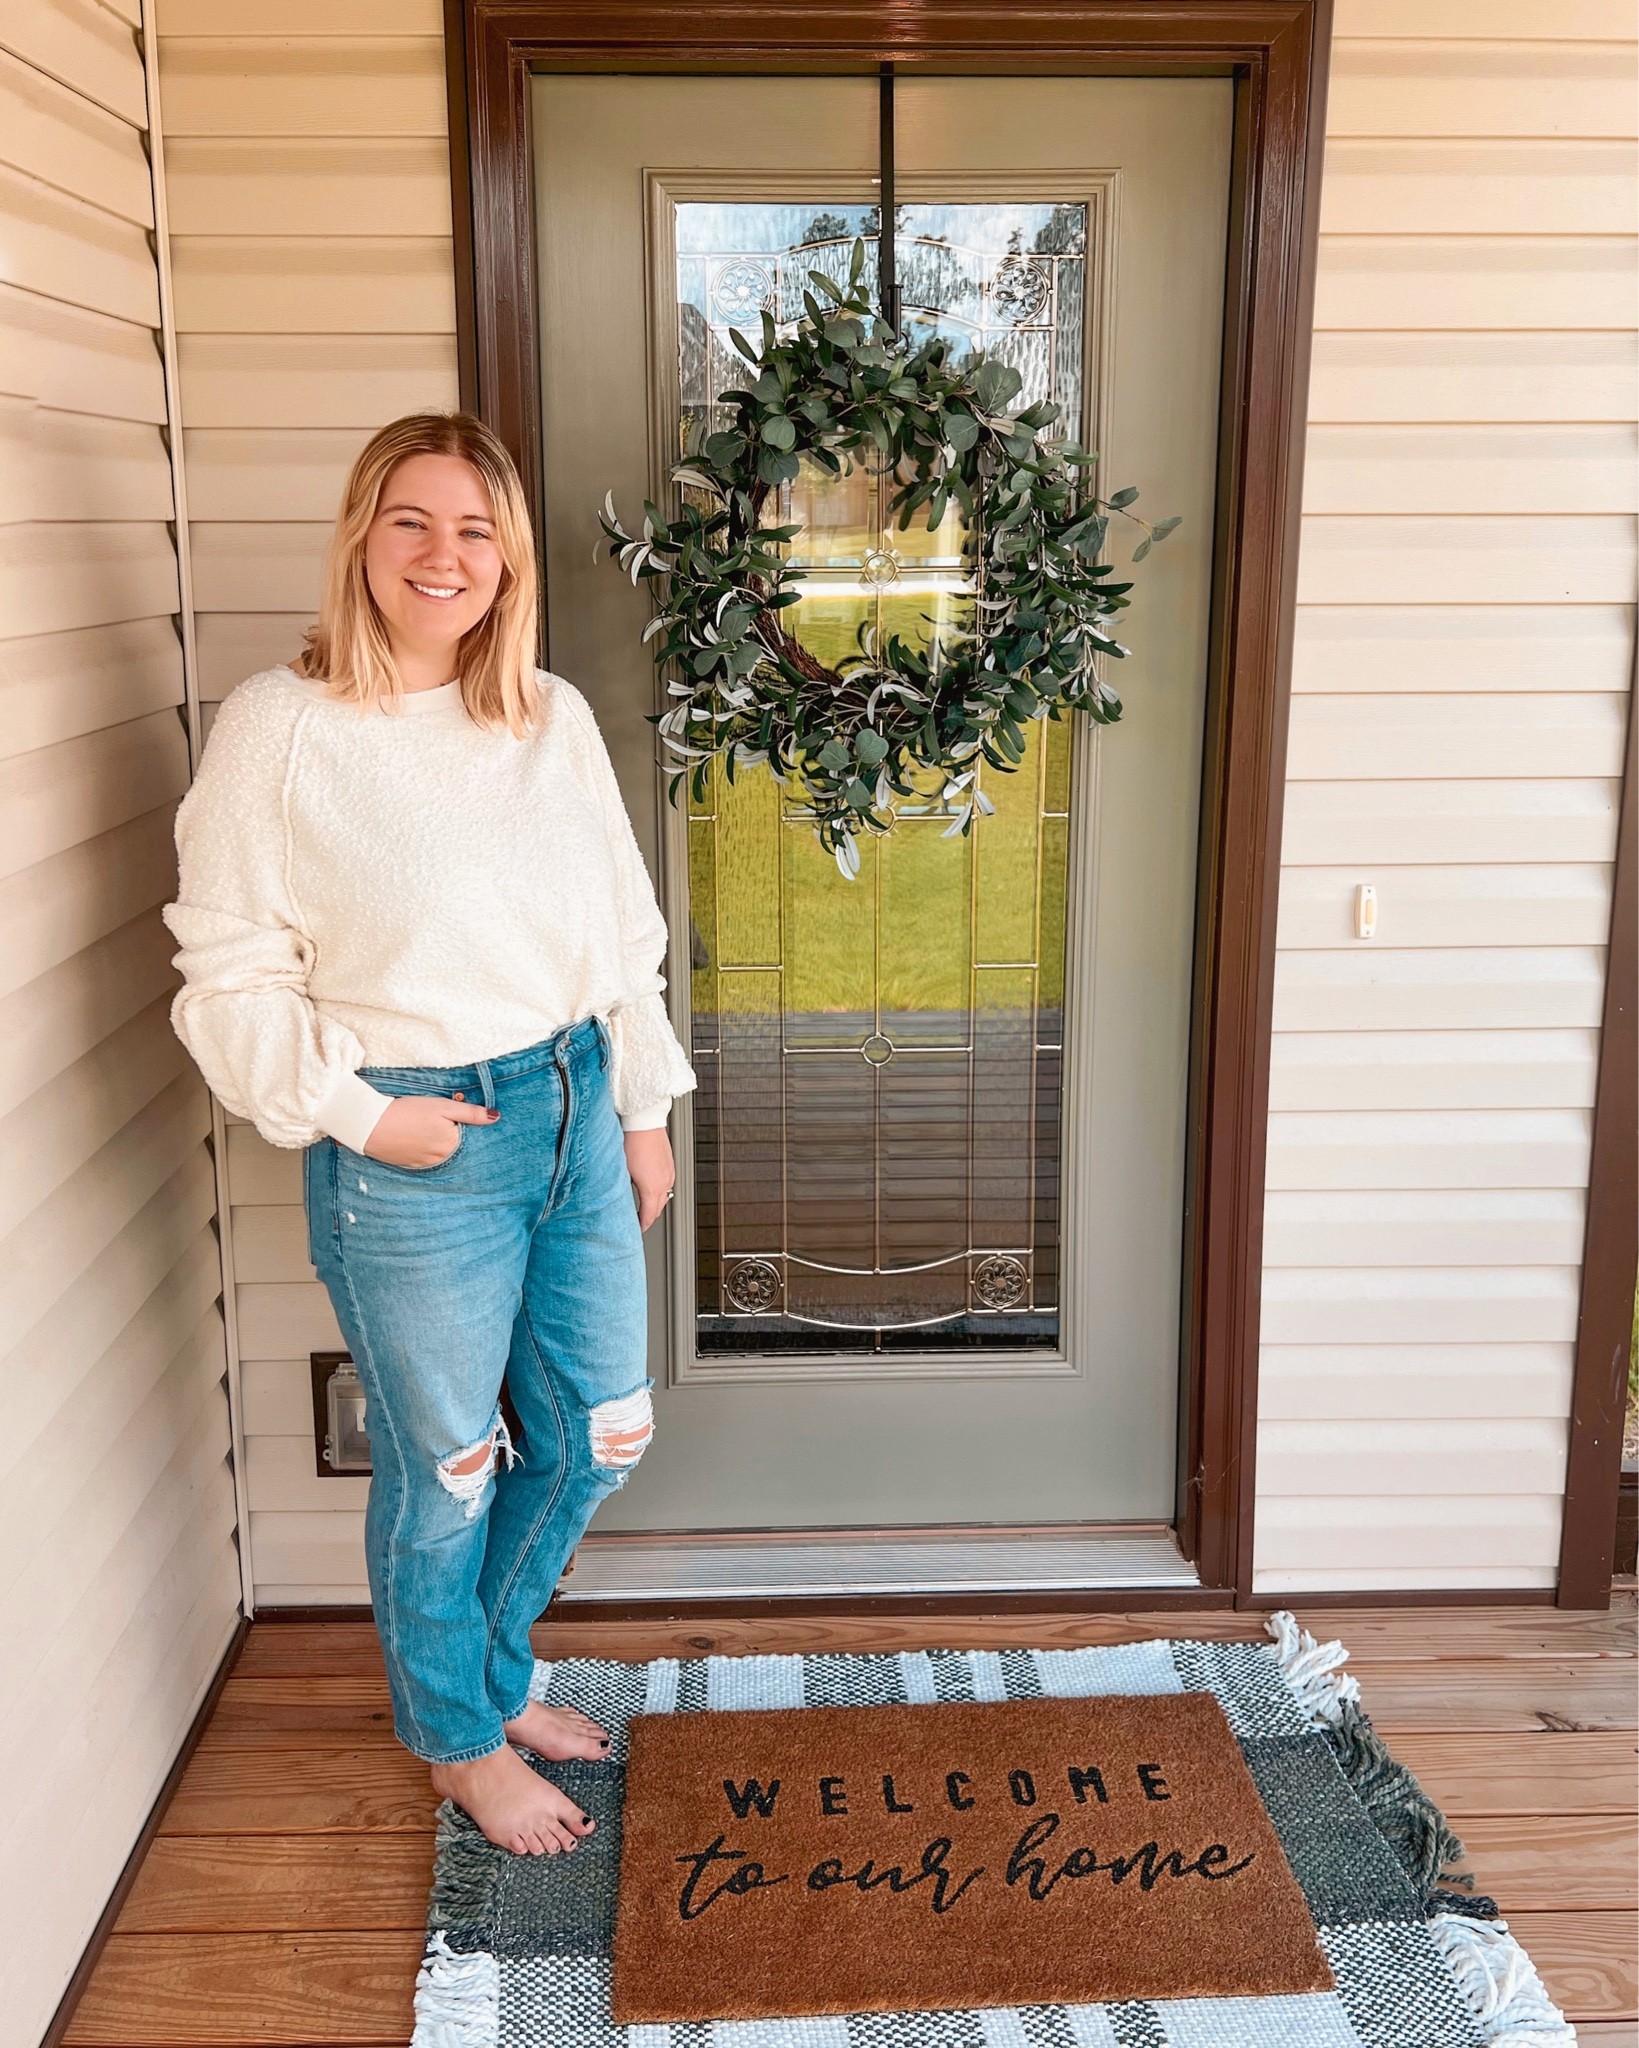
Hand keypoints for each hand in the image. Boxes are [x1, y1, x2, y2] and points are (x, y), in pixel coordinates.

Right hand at [363, 1093, 497, 1168]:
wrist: (370, 1125)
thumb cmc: (408, 1112)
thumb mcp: (443, 1106)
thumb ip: (471, 1113)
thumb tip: (496, 1117)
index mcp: (452, 1145)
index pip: (467, 1134)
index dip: (459, 1119)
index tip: (448, 1111)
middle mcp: (441, 1159)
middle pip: (453, 1143)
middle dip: (448, 1130)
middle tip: (429, 1116)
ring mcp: (424, 1164)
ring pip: (437, 1150)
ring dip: (434, 1139)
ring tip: (419, 1125)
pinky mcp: (409, 1164)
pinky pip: (423, 1156)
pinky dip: (421, 1146)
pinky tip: (412, 1135)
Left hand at [624, 1126, 673, 1231]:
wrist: (644, 1123)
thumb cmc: (631, 1143)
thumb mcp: (622, 1172)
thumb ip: (623, 1191)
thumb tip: (618, 1202)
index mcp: (653, 1189)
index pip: (649, 1217)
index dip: (641, 1227)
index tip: (634, 1231)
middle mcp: (665, 1183)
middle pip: (658, 1209)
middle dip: (648, 1217)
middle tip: (636, 1221)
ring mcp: (669, 1173)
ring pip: (664, 1197)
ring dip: (654, 1204)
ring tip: (642, 1206)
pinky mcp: (670, 1165)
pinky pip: (667, 1185)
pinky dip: (659, 1192)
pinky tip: (649, 1188)